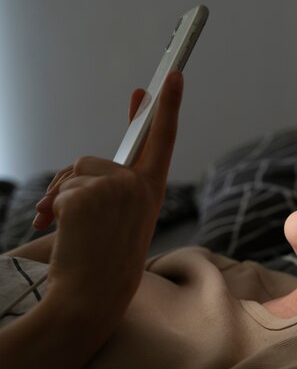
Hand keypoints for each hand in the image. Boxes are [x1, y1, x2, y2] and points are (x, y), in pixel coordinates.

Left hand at [41, 72, 183, 307]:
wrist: (93, 292)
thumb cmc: (105, 256)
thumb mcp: (120, 214)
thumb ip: (111, 185)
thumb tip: (79, 167)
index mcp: (152, 188)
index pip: (163, 139)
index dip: (168, 106)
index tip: (172, 76)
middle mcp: (140, 184)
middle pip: (92, 160)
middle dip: (73, 184)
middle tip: (76, 219)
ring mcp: (117, 188)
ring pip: (73, 173)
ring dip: (61, 199)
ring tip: (72, 230)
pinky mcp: (90, 194)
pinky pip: (59, 190)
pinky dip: (51, 210)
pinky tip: (64, 232)